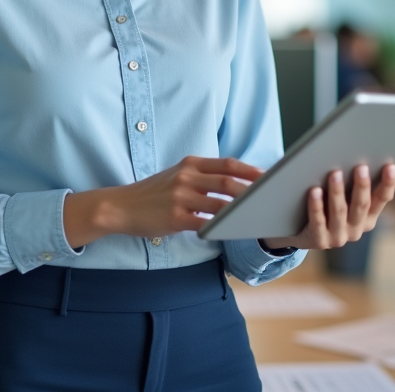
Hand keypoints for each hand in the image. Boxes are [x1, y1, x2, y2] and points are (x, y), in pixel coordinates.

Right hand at [63, 156, 262, 248]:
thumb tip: (234, 183)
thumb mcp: (176, 174)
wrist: (121, 206)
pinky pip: (206, 223)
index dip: (250, 170)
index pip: (227, 164)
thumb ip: (202, 176)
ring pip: (221, 203)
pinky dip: (222, 226)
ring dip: (242, 210)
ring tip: (260, 215)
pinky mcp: (176, 217)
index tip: (269, 176)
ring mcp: (181, 197)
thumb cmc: (154, 193)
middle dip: (253, 190)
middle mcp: (187, 177)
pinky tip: (235, 230)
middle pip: (228, 182)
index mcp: (190, 164)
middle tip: (272, 196)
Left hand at [261, 163, 394, 251]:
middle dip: (362, 186)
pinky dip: (316, 206)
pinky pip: (318, 221)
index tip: (391, 167)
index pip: (381, 200)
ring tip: (335, 173)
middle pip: (361, 205)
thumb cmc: (330, 208)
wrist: (302, 233)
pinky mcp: (319, 240)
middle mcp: (356, 230)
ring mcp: (338, 237)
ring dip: (338, 193)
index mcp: (368, 218)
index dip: (387, 184)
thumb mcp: (350, 200)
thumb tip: (394, 174)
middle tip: (361, 167)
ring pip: (339, 212)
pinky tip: (314, 191)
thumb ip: (367, 187)